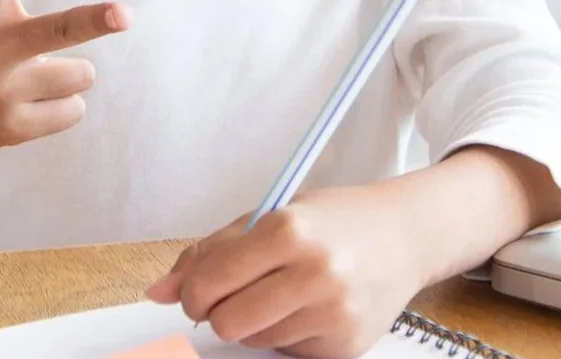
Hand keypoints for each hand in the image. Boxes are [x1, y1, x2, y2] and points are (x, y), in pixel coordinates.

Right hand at [0, 0, 130, 166]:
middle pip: (58, 30)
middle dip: (94, 20)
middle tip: (126, 14)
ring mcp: (5, 92)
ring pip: (81, 72)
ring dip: (68, 70)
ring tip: (30, 72)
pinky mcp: (17, 128)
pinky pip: (74, 109)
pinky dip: (62, 104)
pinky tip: (26, 102)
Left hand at [145, 185, 425, 358]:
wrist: (403, 234)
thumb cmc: (332, 219)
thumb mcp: (270, 215)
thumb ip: (211, 251)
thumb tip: (157, 292)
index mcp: (287, 230)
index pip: (212, 282)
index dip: (192, 292)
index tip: (194, 291)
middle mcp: (313, 272)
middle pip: (228, 322)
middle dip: (219, 311)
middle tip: (233, 293)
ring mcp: (333, 313)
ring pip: (255, 339)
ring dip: (256, 320)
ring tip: (282, 289)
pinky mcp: (346, 345)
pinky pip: (287, 351)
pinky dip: (287, 332)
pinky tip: (308, 306)